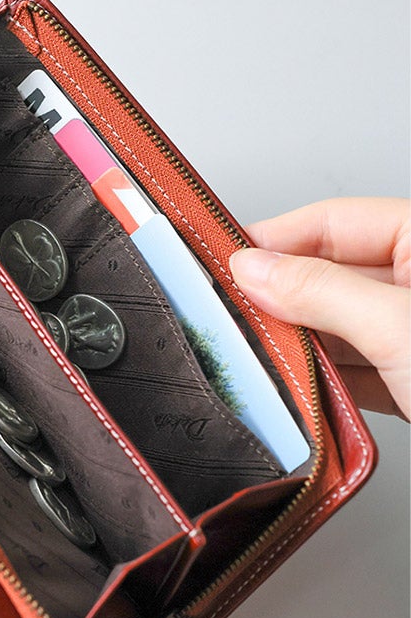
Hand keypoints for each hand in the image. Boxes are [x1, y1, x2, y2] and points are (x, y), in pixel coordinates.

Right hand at [229, 197, 409, 419]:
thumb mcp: (398, 327)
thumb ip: (322, 293)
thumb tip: (254, 270)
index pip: (334, 222)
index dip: (275, 240)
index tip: (224, 262)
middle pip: (330, 276)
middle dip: (281, 301)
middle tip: (232, 315)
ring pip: (340, 328)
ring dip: (301, 350)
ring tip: (261, 361)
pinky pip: (358, 373)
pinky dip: (327, 386)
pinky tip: (302, 395)